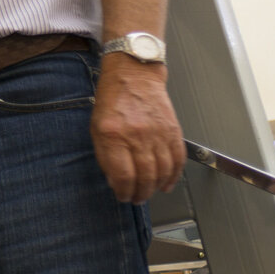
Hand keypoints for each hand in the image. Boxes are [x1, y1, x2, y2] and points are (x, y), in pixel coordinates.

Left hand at [90, 56, 183, 203]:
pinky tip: (167, 183)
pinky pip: (178, 159)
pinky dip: (174, 175)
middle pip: (144, 177)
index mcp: (113, 135)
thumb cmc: (113, 99)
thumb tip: (114, 180)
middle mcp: (137, 135)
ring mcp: (157, 133)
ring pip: (162, 171)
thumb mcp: (96, 127)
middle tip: (137, 199)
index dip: (123, 191)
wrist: (134, 74)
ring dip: (156, 188)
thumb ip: (104, 155)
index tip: (122, 196)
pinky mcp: (173, 130)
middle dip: (140, 194)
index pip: (122, 175)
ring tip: (150, 192)